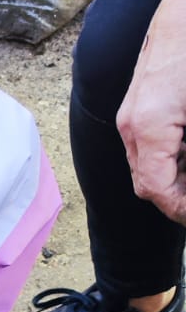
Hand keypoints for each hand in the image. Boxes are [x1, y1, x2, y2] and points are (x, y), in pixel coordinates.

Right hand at [117, 0, 185, 224]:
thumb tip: (185, 180)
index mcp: (150, 127)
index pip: (156, 189)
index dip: (179, 208)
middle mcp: (132, 124)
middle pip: (146, 182)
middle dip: (175, 197)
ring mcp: (131, 112)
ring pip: (145, 165)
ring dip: (172, 176)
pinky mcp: (138, 103)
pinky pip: (146, 143)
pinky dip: (168, 156)